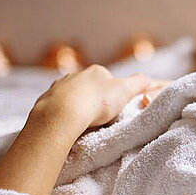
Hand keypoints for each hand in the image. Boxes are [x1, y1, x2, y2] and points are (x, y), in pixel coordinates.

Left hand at [35, 65, 155, 131]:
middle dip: (94, 99)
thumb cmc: (97, 101)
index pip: (108, 79)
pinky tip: (69, 123)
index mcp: (96, 71)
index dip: (114, 94)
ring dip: (78, 106)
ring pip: (72, 96)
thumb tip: (149, 79)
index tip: (116, 107)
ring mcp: (59, 87)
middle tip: (101, 116)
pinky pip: (58, 106)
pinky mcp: (46, 100)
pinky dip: (64, 113)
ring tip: (84, 122)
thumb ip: (139, 83)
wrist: (63, 113)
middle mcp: (75, 75)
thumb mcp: (125, 91)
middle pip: (89, 87)